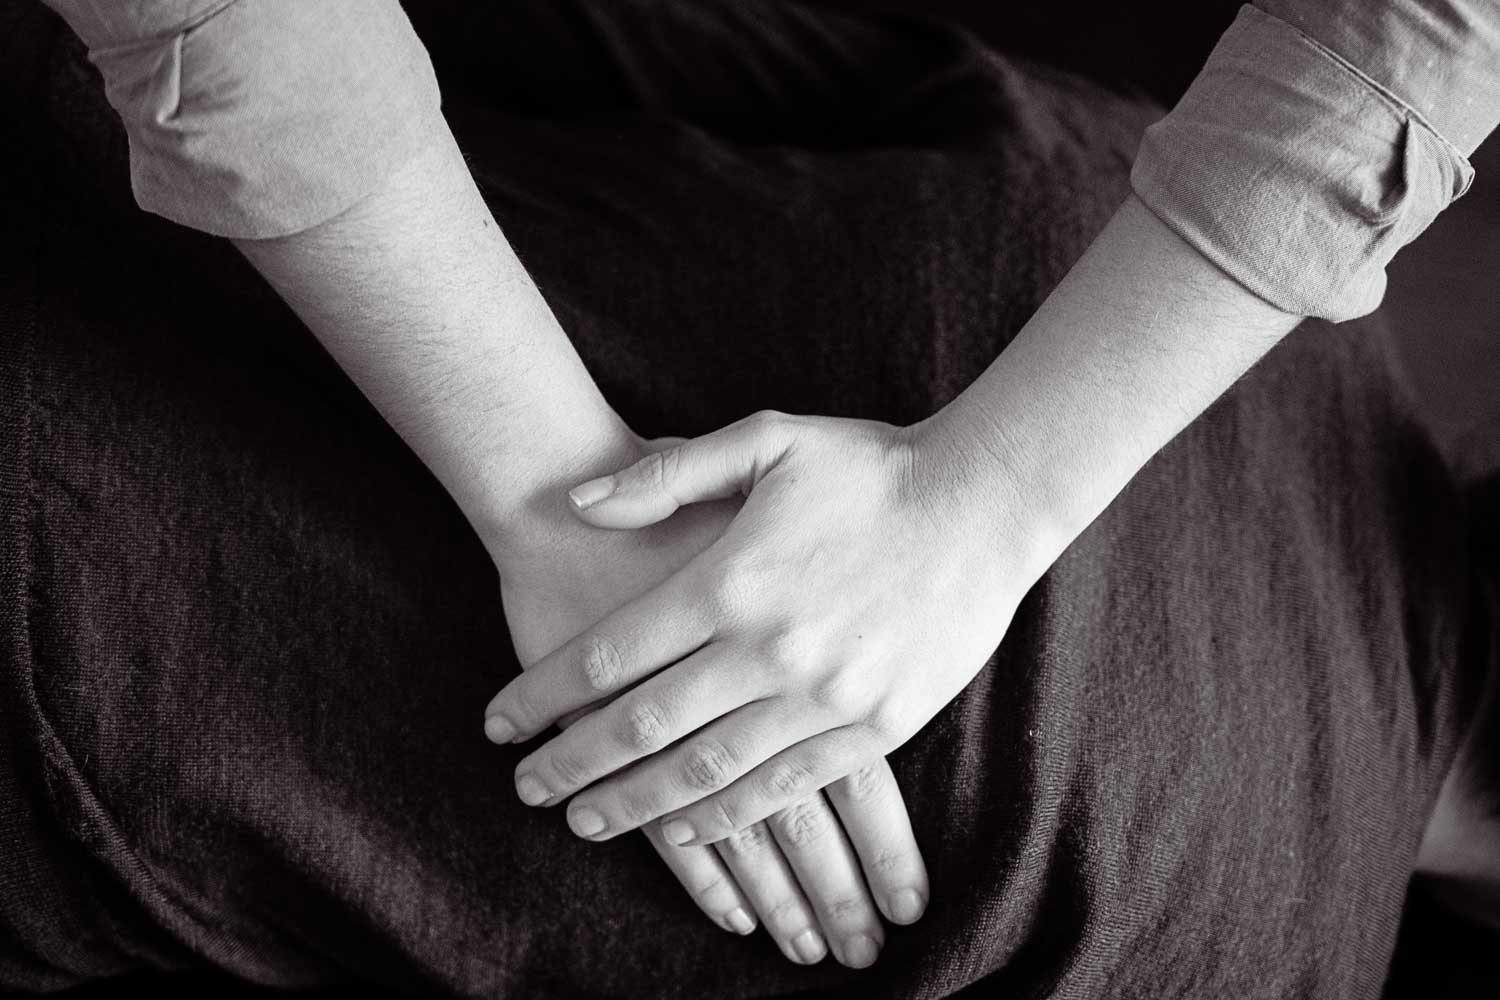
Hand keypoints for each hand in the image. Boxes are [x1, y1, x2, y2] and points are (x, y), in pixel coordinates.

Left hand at [493, 434, 928, 966]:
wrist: (987, 502)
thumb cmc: (872, 465)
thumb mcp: (766, 441)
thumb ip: (665, 474)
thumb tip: (577, 502)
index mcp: (730, 578)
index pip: (608, 656)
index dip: (542, 696)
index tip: (498, 725)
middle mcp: (768, 646)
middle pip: (642, 726)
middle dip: (573, 764)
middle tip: (525, 790)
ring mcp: (823, 694)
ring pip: (707, 771)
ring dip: (638, 805)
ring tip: (587, 822)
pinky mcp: (875, 726)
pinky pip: (785, 786)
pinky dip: (729, 815)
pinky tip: (689, 832)